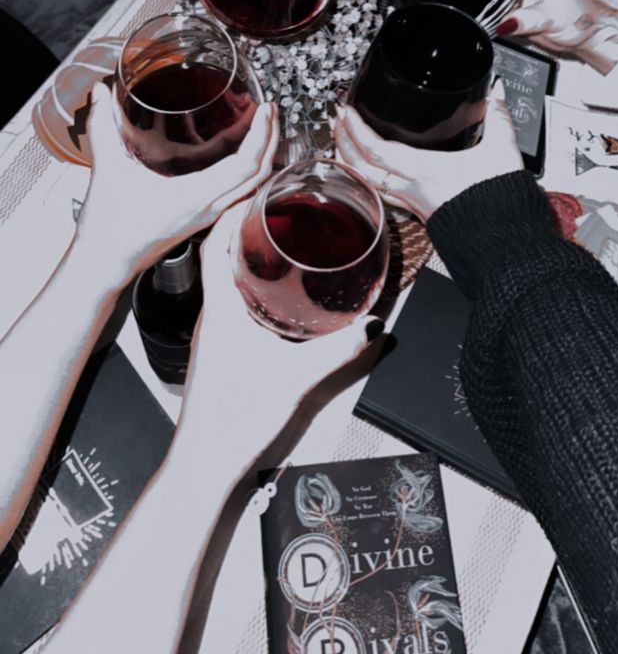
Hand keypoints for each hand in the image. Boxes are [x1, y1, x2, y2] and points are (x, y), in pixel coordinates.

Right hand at [76, 86, 278, 276]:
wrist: (105, 263)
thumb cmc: (108, 229)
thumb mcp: (108, 169)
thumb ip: (103, 127)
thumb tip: (100, 93)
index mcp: (196, 197)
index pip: (246, 166)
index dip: (261, 136)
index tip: (265, 110)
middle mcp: (210, 208)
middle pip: (260, 174)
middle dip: (271, 139)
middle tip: (270, 111)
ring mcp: (209, 216)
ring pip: (253, 186)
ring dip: (264, 156)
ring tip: (263, 128)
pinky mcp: (203, 218)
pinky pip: (239, 194)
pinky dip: (250, 173)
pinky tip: (242, 157)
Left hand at [179, 204, 387, 448]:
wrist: (206, 464)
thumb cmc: (233, 422)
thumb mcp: (298, 378)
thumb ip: (341, 350)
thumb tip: (375, 325)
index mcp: (220, 309)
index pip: (216, 241)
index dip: (234, 209)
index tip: (258, 190)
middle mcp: (211, 315)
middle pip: (221, 253)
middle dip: (247, 225)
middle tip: (278, 208)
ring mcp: (213, 333)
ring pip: (226, 278)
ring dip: (248, 255)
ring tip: (281, 242)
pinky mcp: (221, 350)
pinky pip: (232, 302)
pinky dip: (251, 285)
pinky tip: (278, 296)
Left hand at [334, 85, 521, 220]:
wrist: (504, 240)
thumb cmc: (499, 201)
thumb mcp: (501, 150)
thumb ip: (498, 117)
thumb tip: (498, 93)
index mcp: (424, 171)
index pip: (376, 149)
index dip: (355, 129)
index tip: (345, 111)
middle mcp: (412, 188)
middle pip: (361, 167)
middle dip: (343, 141)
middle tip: (336, 120)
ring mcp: (413, 202)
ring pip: (367, 183)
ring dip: (350, 161)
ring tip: (343, 142)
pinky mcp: (419, 210)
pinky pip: (382, 194)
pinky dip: (367, 179)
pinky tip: (368, 172)